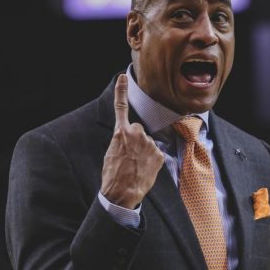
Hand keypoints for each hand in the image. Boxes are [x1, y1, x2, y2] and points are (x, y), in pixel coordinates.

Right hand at [101, 74, 164, 209]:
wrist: (122, 192)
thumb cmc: (113, 175)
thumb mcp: (111, 153)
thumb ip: (121, 140)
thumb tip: (128, 140)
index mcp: (120, 132)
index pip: (121, 108)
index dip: (121, 91)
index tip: (122, 77)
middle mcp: (136, 134)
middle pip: (139, 130)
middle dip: (136, 140)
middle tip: (129, 157)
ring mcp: (149, 143)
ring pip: (148, 143)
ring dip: (144, 152)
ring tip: (135, 166)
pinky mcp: (158, 153)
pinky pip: (156, 153)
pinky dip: (152, 160)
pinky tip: (144, 169)